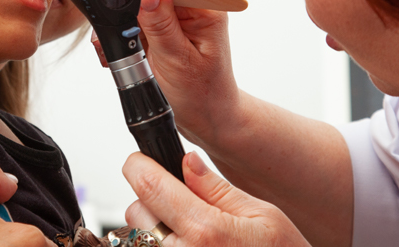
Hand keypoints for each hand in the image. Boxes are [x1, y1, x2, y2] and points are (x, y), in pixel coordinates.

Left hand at [124, 152, 310, 246]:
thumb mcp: (262, 215)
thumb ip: (217, 188)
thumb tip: (187, 161)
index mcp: (205, 231)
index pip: (148, 186)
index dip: (139, 166)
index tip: (143, 161)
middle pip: (136, 211)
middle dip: (151, 198)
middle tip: (181, 201)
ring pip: (138, 237)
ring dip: (155, 227)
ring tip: (191, 232)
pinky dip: (164, 245)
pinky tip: (190, 246)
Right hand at [133, 0, 239, 144]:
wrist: (208, 117)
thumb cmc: (202, 93)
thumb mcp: (178, 60)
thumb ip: (161, 24)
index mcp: (205, 3)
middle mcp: (192, 1)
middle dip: (125, 4)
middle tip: (114, 32)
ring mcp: (177, 12)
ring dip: (122, 22)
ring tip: (119, 49)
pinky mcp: (164, 23)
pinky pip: (136, 16)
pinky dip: (124, 33)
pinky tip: (124, 52)